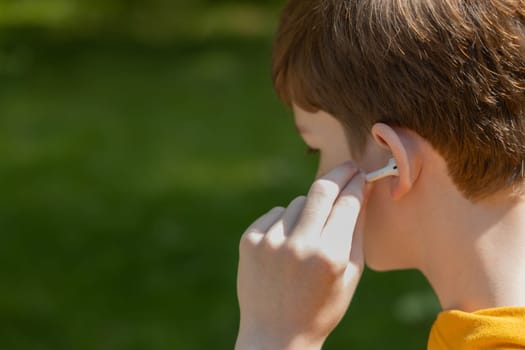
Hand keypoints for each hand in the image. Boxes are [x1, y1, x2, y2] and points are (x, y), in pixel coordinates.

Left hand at [235, 161, 366, 349]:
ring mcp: (270, 241)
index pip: (347, 202)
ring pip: (298, 203)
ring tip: (306, 241)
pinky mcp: (249, 240)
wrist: (276, 334)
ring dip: (308, 212)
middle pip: (321, 189)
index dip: (357, 183)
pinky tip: (285, 247)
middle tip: (347, 168)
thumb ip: (357, 230)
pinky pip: (275, 214)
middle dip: (339, 174)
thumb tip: (362, 191)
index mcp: (329, 256)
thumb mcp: (350, 274)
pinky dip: (284, 223)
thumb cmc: (322, 306)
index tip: (362, 174)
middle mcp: (298, 245)